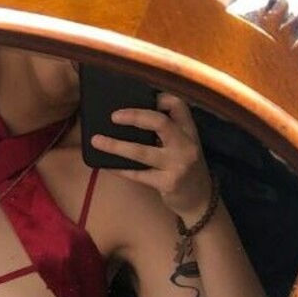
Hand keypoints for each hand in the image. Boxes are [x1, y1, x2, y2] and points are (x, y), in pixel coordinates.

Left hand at [90, 93, 213, 221]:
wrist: (200, 200)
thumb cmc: (186, 169)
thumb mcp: (185, 146)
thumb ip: (168, 133)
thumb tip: (133, 119)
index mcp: (189, 131)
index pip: (177, 105)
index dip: (159, 98)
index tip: (139, 96)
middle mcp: (185, 145)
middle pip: (160, 123)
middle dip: (134, 117)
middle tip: (113, 116)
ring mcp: (177, 165)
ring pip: (142, 152)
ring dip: (116, 145)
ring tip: (96, 140)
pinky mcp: (168, 183)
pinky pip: (138, 174)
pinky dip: (119, 169)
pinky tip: (106, 165)